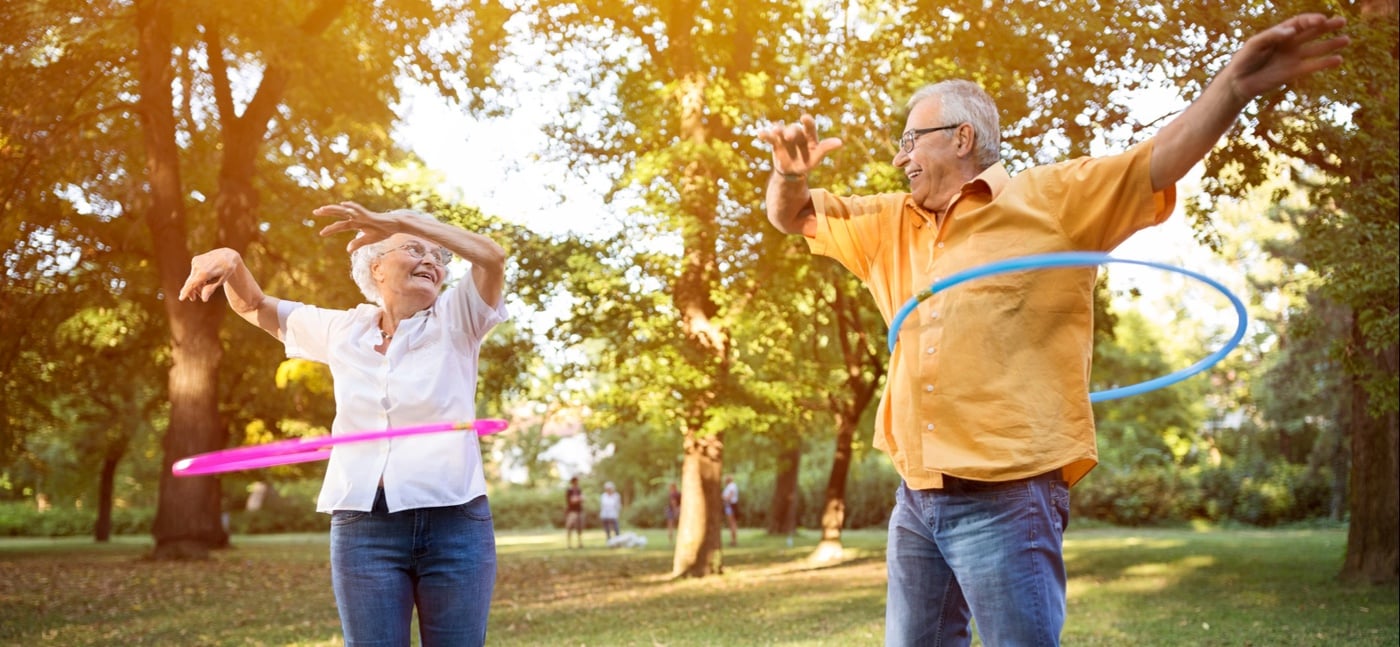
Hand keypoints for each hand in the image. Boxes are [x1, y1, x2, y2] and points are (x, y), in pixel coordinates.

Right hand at [179, 248, 240, 301]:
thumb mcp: (221, 280)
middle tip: (193, 299)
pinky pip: (194, 272)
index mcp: (205, 272)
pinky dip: (197, 277)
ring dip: (195, 285)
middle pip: (190, 282)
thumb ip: (210, 289)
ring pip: (192, 277)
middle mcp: (198, 266)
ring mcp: (196, 261)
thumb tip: (204, 299)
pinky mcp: (195, 259)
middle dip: (191, 291)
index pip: (192, 284)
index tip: (181, 298)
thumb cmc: (226, 269)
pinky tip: (204, 280)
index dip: (186, 291)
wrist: (227, 254)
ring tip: (201, 291)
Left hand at [313, 201, 401, 253]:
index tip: (321, 233)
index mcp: (356, 223)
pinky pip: (359, 209)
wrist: (394, 225)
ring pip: (345, 210)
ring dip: (334, 209)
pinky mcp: (369, 214)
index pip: (341, 225)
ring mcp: (362, 215)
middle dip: (327, 212)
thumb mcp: (369, 240)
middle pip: (339, 214)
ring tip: (323, 208)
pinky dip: (351, 206)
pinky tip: (344, 204)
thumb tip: (347, 250)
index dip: (331, 229)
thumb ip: (358, 243)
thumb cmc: (383, 231)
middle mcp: (357, 217)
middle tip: (315, 212)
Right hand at [757, 114, 842, 176]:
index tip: (804, 118)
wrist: (792, 171)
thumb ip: (826, 148)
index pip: (809, 127)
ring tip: (775, 131)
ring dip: (778, 130)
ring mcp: (785, 137)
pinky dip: (765, 134)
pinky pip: (770, 137)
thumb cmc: (807, 161)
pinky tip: (760, 133)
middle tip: (789, 137)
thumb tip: (840, 142)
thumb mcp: (816, 156)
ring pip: (781, 131)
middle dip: (791, 132)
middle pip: (794, 129)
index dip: (807, 122)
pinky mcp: (776, 142)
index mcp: (809, 136)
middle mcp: (797, 133)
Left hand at [1225, 14, 1348, 103]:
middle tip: (1342, 22)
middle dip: (1327, 26)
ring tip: (1346, 40)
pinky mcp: (1293, 72)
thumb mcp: (1254, 45)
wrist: (1238, 82)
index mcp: (1280, 33)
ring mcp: (1292, 58)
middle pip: (1312, 32)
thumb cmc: (1243, 60)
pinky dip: (1325, 63)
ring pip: (1316, 49)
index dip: (1311, 20)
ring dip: (1331, 44)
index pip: (1300, 23)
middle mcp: (1289, 43)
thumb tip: (1291, 31)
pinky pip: (1312, 66)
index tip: (1321, 20)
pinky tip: (1339, 60)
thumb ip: (1271, 36)